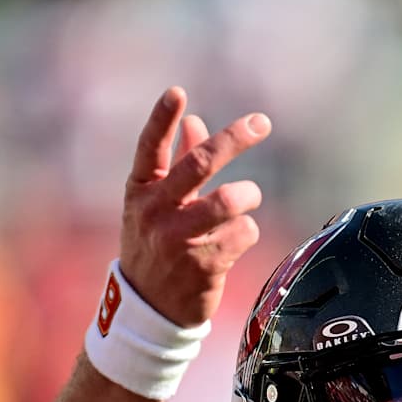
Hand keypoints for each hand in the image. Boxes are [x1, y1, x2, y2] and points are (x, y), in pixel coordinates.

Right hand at [120, 87, 269, 327]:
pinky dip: (248, 231)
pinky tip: (235, 239)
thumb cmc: (155, 246)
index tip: (177, 92)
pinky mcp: (204, 265)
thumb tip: (196, 121)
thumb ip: (177, 163)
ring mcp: (179, 240)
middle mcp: (156, 212)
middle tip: (261, 123)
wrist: (149, 309)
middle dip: (234, 140)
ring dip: (248, 194)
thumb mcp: (156, 204)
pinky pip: (244, 232)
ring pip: (229, 201)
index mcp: (141, 191)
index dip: (162, 118)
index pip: (149, 148)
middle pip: (199, 165)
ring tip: (249, 196)